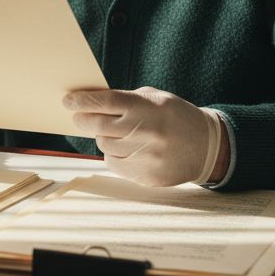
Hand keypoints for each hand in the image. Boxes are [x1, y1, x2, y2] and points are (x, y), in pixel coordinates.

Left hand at [64, 86, 220, 186]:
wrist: (206, 146)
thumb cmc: (175, 117)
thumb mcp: (156, 99)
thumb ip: (125, 100)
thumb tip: (90, 102)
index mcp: (147, 108)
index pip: (105, 102)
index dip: (82, 101)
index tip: (68, 101)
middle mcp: (146, 132)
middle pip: (98, 126)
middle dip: (83, 119)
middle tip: (79, 116)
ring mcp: (146, 157)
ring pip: (104, 145)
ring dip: (103, 137)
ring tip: (118, 132)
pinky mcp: (145, 176)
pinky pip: (113, 163)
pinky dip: (114, 154)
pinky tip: (127, 148)